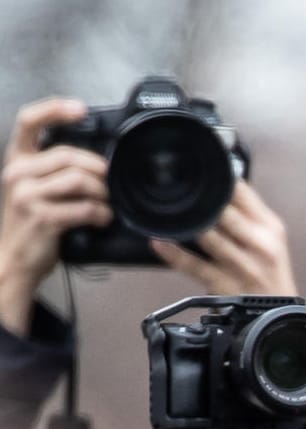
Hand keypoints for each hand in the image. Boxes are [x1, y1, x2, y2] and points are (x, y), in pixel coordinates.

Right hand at [0, 97, 111, 335]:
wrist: (14, 261)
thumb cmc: (31, 225)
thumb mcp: (35, 189)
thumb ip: (55, 170)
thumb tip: (96, 161)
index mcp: (16, 160)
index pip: (29, 121)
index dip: (55, 109)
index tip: (80, 108)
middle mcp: (17, 173)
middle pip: (69, 155)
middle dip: (98, 169)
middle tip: (109, 183)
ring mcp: (27, 195)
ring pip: (80, 181)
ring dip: (102, 194)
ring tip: (105, 204)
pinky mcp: (42, 217)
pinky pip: (84, 208)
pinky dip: (101, 214)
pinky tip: (102, 219)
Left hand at [149, 180, 296, 294]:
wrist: (280, 317)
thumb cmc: (268, 274)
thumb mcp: (269, 240)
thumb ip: (246, 214)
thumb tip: (217, 184)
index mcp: (269, 227)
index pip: (241, 190)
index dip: (216, 176)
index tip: (195, 168)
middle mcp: (259, 243)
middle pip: (224, 211)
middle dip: (199, 200)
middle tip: (172, 186)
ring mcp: (243, 265)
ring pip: (209, 236)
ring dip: (185, 223)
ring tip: (162, 210)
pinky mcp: (226, 285)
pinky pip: (196, 266)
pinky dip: (175, 255)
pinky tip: (160, 243)